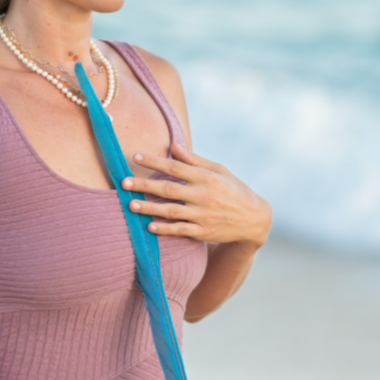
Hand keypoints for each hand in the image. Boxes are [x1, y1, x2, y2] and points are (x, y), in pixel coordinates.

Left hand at [123, 144, 271, 246]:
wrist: (254, 219)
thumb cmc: (234, 189)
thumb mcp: (219, 171)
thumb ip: (194, 160)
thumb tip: (172, 147)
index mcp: (207, 177)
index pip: (176, 167)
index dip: (155, 161)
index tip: (135, 156)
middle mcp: (204, 195)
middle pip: (169, 188)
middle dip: (144, 185)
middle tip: (124, 182)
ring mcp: (203, 215)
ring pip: (171, 211)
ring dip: (149, 208)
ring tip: (131, 205)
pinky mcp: (203, 232)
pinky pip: (180, 230)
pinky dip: (164, 228)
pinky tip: (149, 226)